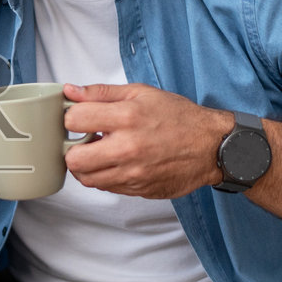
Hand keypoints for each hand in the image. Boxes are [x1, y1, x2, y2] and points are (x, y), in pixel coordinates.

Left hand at [61, 83, 231, 198]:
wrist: (212, 146)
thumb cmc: (179, 117)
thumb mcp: (141, 93)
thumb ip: (101, 93)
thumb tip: (69, 91)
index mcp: (127, 117)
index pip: (74, 120)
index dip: (70, 118)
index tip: (78, 118)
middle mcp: (128, 148)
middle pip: (73, 159)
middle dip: (72, 148)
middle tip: (82, 141)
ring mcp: (133, 173)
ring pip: (86, 178)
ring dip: (85, 166)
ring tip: (98, 153)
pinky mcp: (138, 189)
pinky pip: (106, 187)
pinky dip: (103, 176)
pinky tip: (114, 163)